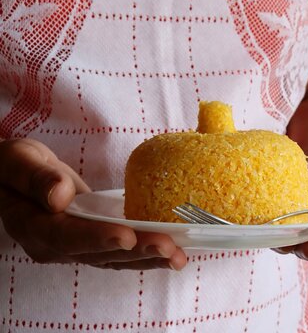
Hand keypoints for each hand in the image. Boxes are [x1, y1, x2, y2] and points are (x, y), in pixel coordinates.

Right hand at [0, 138, 185, 269]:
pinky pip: (121, 252)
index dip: (98, 237)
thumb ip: (35, 177)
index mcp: (34, 227)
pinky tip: (173, 251)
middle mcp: (56, 246)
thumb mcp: (17, 160)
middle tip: (171, 248)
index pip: (67, 237)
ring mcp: (76, 247)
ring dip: (150, 258)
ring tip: (180, 256)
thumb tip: (59, 195)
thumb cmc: (14, 166)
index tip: (127, 235)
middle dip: (138, 251)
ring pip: (116, 258)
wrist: (15, 179)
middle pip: (100, 253)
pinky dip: (147, 252)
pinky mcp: (93, 241)